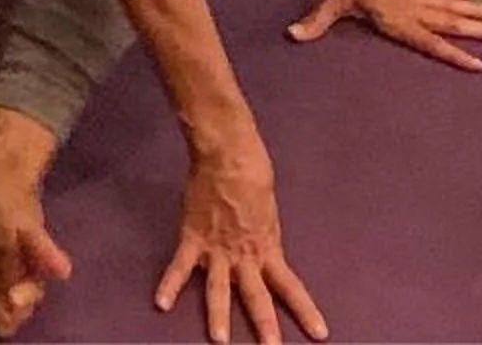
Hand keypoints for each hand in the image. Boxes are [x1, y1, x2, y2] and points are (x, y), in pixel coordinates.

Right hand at [158, 136, 324, 344]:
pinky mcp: (193, 238)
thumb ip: (263, 232)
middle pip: (256, 297)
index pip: (290, 286)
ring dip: (219, 316)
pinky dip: (170, 284)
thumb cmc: (253, 172)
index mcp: (268, 247)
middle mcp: (245, 255)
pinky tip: (162, 303)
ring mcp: (217, 249)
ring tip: (219, 341)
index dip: (305, 310)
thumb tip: (259, 240)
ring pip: (219, 289)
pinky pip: (180, 266)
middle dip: (265, 325)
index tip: (319, 334)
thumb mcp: (268, 208)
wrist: (226, 154)